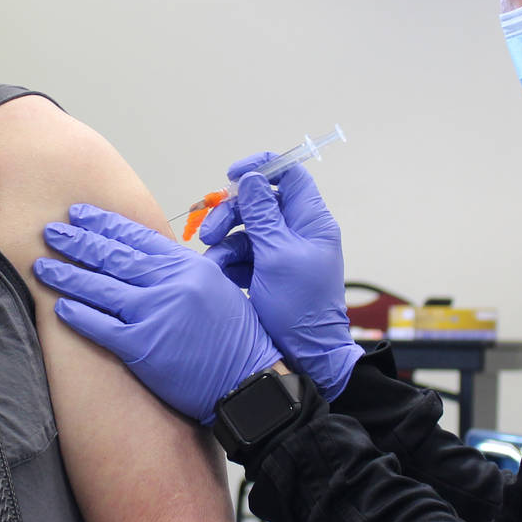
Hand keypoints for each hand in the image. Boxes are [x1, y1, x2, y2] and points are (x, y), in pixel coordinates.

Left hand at [34, 204, 280, 423]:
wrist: (247, 380)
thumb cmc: (235, 338)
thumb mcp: (215, 287)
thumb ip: (180, 270)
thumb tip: (146, 257)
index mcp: (187, 265)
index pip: (136, 236)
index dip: (103, 224)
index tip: (79, 215)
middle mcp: (169, 284)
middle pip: (113, 256)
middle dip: (78, 242)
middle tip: (51, 232)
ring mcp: (155, 314)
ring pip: (101, 288)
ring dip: (67, 275)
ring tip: (43, 266)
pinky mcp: (143, 347)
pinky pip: (102, 327)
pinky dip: (79, 315)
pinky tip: (59, 306)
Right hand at [197, 156, 359, 399]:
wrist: (304, 353)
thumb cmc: (301, 306)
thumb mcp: (278, 255)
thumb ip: (262, 214)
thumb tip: (252, 178)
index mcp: (311, 222)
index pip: (291, 176)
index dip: (263, 168)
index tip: (234, 175)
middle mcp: (296, 232)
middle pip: (258, 203)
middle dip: (231, 213)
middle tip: (210, 231)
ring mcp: (280, 252)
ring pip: (244, 229)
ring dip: (223, 241)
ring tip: (211, 259)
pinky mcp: (265, 272)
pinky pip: (240, 255)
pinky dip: (227, 262)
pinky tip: (220, 275)